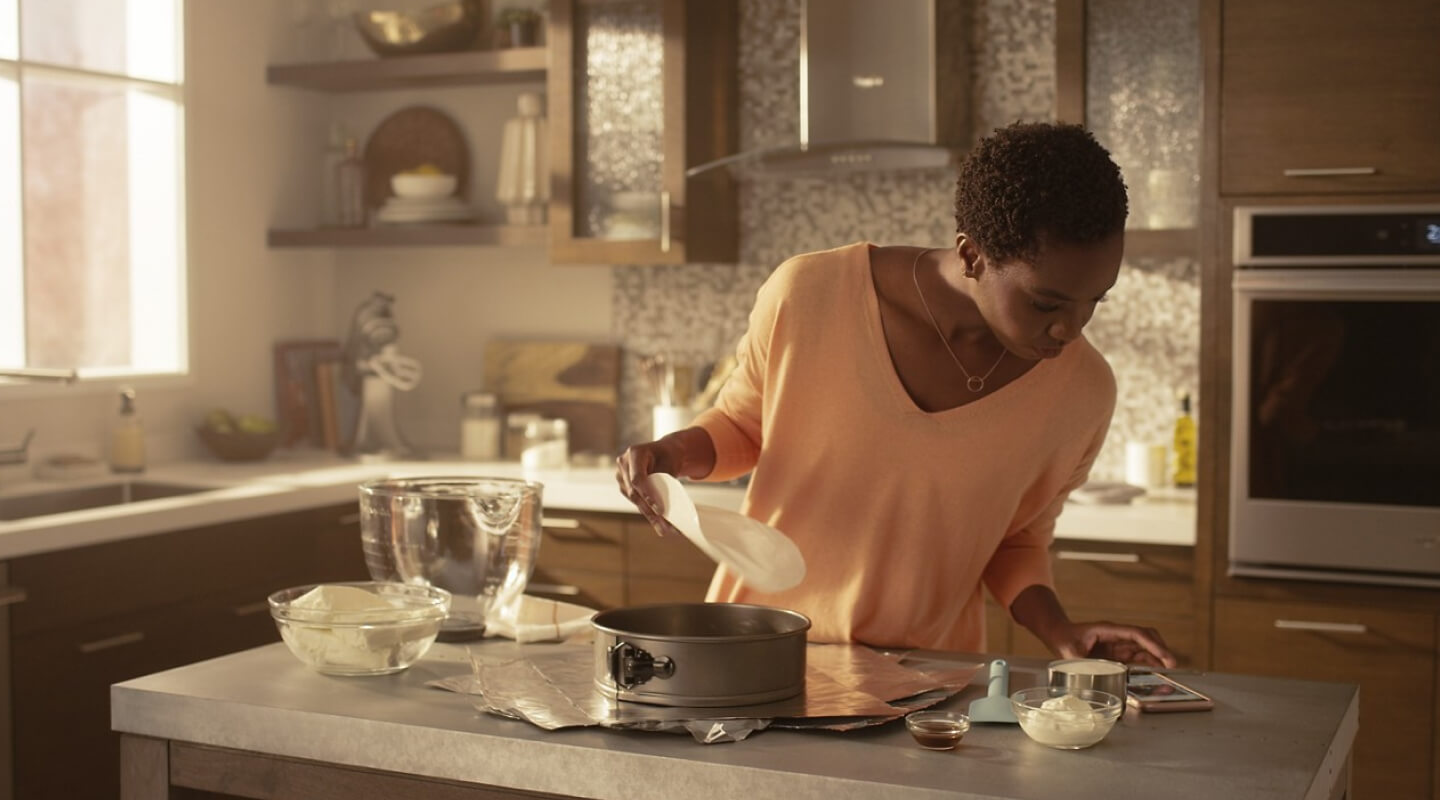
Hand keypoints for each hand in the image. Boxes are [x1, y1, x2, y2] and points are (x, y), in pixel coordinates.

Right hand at [614, 439, 683, 537]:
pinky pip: (635, 501)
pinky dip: (646, 511)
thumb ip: (664, 482)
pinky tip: (658, 523)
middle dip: (649, 510)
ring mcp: (621, 475)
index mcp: (635, 453)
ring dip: (648, 515)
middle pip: (633, 492)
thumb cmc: (669, 456)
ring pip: (633, 499)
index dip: (648, 496)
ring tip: (664, 528)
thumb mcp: (670, 464)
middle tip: (664, 526)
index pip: (637, 479)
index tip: (660, 511)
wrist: (664, 451)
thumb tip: (665, 509)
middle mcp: (624, 463)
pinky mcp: (623, 486)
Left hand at [1051, 620, 1176, 668]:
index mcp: (1108, 630)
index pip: (1136, 634)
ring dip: (1156, 657)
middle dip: (1160, 650)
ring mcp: (1118, 643)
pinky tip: (1155, 672)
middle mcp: (1117, 635)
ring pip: (1144, 647)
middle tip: (1172, 667)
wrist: (1058, 634)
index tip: (1165, 657)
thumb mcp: (1070, 652)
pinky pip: (1136, 656)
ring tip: (1168, 671)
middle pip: (1146, 637)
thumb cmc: (1064, 639)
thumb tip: (1094, 676)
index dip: (1153, 645)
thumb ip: (1083, 663)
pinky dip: (1148, 662)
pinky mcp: (1116, 652)